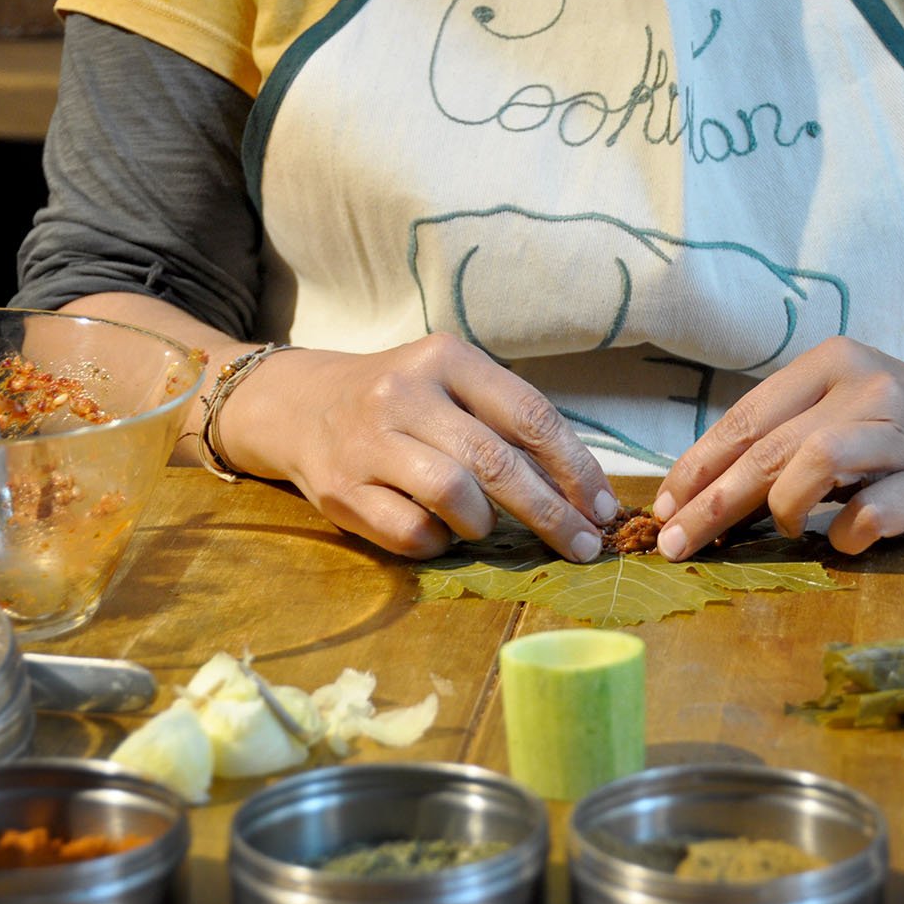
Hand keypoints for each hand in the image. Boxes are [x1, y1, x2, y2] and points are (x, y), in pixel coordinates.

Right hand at [219, 333, 617, 560]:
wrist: (301, 405)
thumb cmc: (402, 401)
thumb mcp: (452, 384)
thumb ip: (509, 423)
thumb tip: (584, 492)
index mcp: (446, 358)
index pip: (529, 415)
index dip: (575, 468)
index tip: (602, 507)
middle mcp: (404, 393)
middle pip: (497, 463)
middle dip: (551, 513)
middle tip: (582, 546)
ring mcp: (368, 442)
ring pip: (455, 497)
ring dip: (485, 525)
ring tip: (484, 526)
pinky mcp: (340, 489)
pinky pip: (412, 532)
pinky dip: (440, 542)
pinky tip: (439, 531)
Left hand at [650, 336, 903, 558]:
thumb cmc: (891, 420)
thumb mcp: (833, 404)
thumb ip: (778, 434)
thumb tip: (696, 491)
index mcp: (828, 364)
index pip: (745, 418)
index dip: (697, 467)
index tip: (664, 506)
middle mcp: (863, 389)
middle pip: (769, 448)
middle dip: (713, 503)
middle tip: (677, 542)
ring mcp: (901, 433)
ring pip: (817, 463)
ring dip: (781, 508)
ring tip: (781, 528)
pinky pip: (872, 513)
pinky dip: (844, 533)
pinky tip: (841, 539)